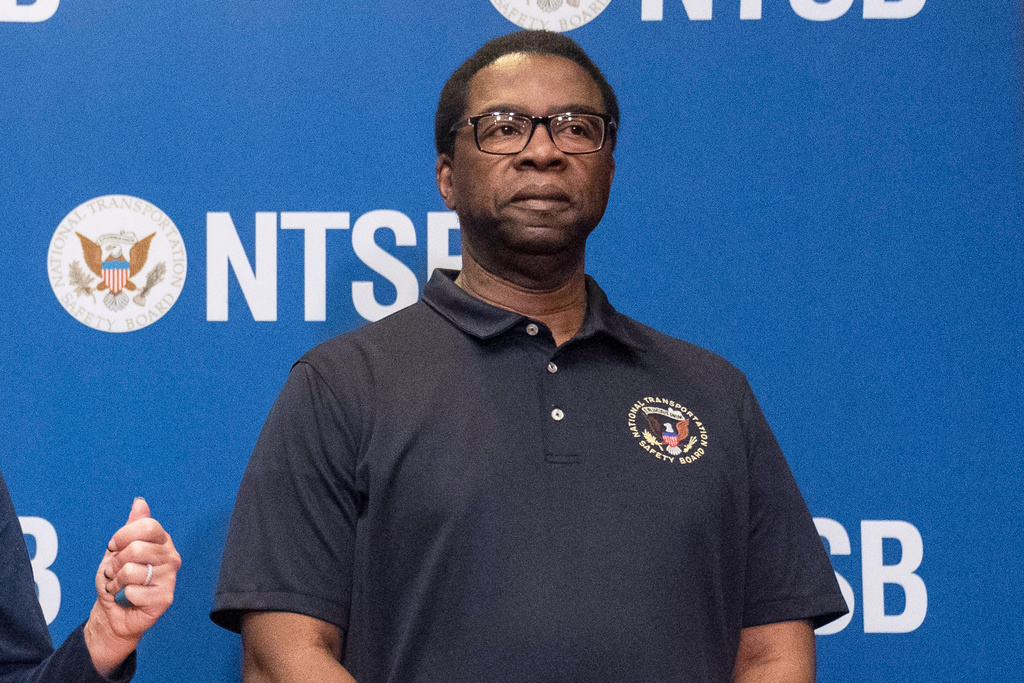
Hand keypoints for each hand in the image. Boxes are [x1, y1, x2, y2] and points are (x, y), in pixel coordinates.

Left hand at [84, 497, 181, 675]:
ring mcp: (170, 578)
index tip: (115, 547)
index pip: (146, 526)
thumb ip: (132, 526)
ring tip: (120, 587)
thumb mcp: (119, 549)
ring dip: (115, 582)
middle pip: (136, 549)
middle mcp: (171, 557)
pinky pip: (132, 592)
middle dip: (115, 563)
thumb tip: (140, 502)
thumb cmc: (118, 579)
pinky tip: (127, 599)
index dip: (122, 536)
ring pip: (130, 571)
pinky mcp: (165, 598)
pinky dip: (121, 597)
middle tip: (116, 573)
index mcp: (162, 541)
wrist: (114, 612)